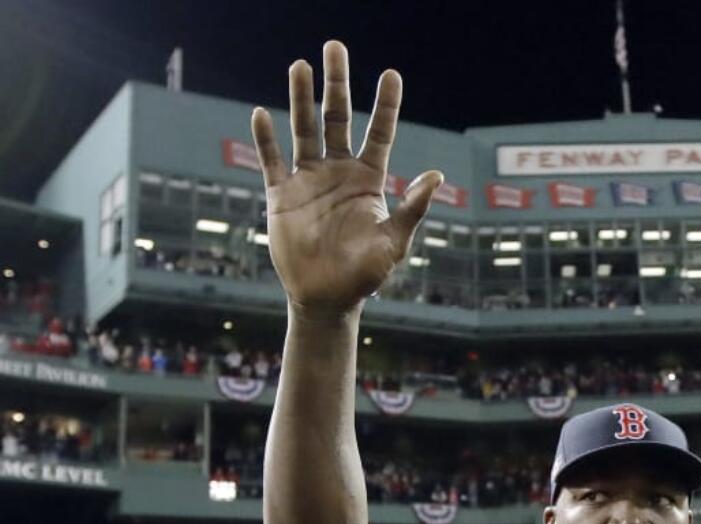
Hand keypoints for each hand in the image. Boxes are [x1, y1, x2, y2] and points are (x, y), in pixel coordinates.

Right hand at [250, 41, 442, 310]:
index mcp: (369, 180)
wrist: (327, 298)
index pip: (379, 132)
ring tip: (300, 65)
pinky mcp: (281, 195)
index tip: (391, 74)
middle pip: (338, 117)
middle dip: (337, 83)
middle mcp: (338, 172)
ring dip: (300, 98)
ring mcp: (308, 180)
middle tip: (335, 47)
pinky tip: (261, 114)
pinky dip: (265, 138)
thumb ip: (412, 208)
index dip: (386, 104)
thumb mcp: (395, 241)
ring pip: (304, 129)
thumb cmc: (365, 275)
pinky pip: (271, 160)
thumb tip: (437, 175)